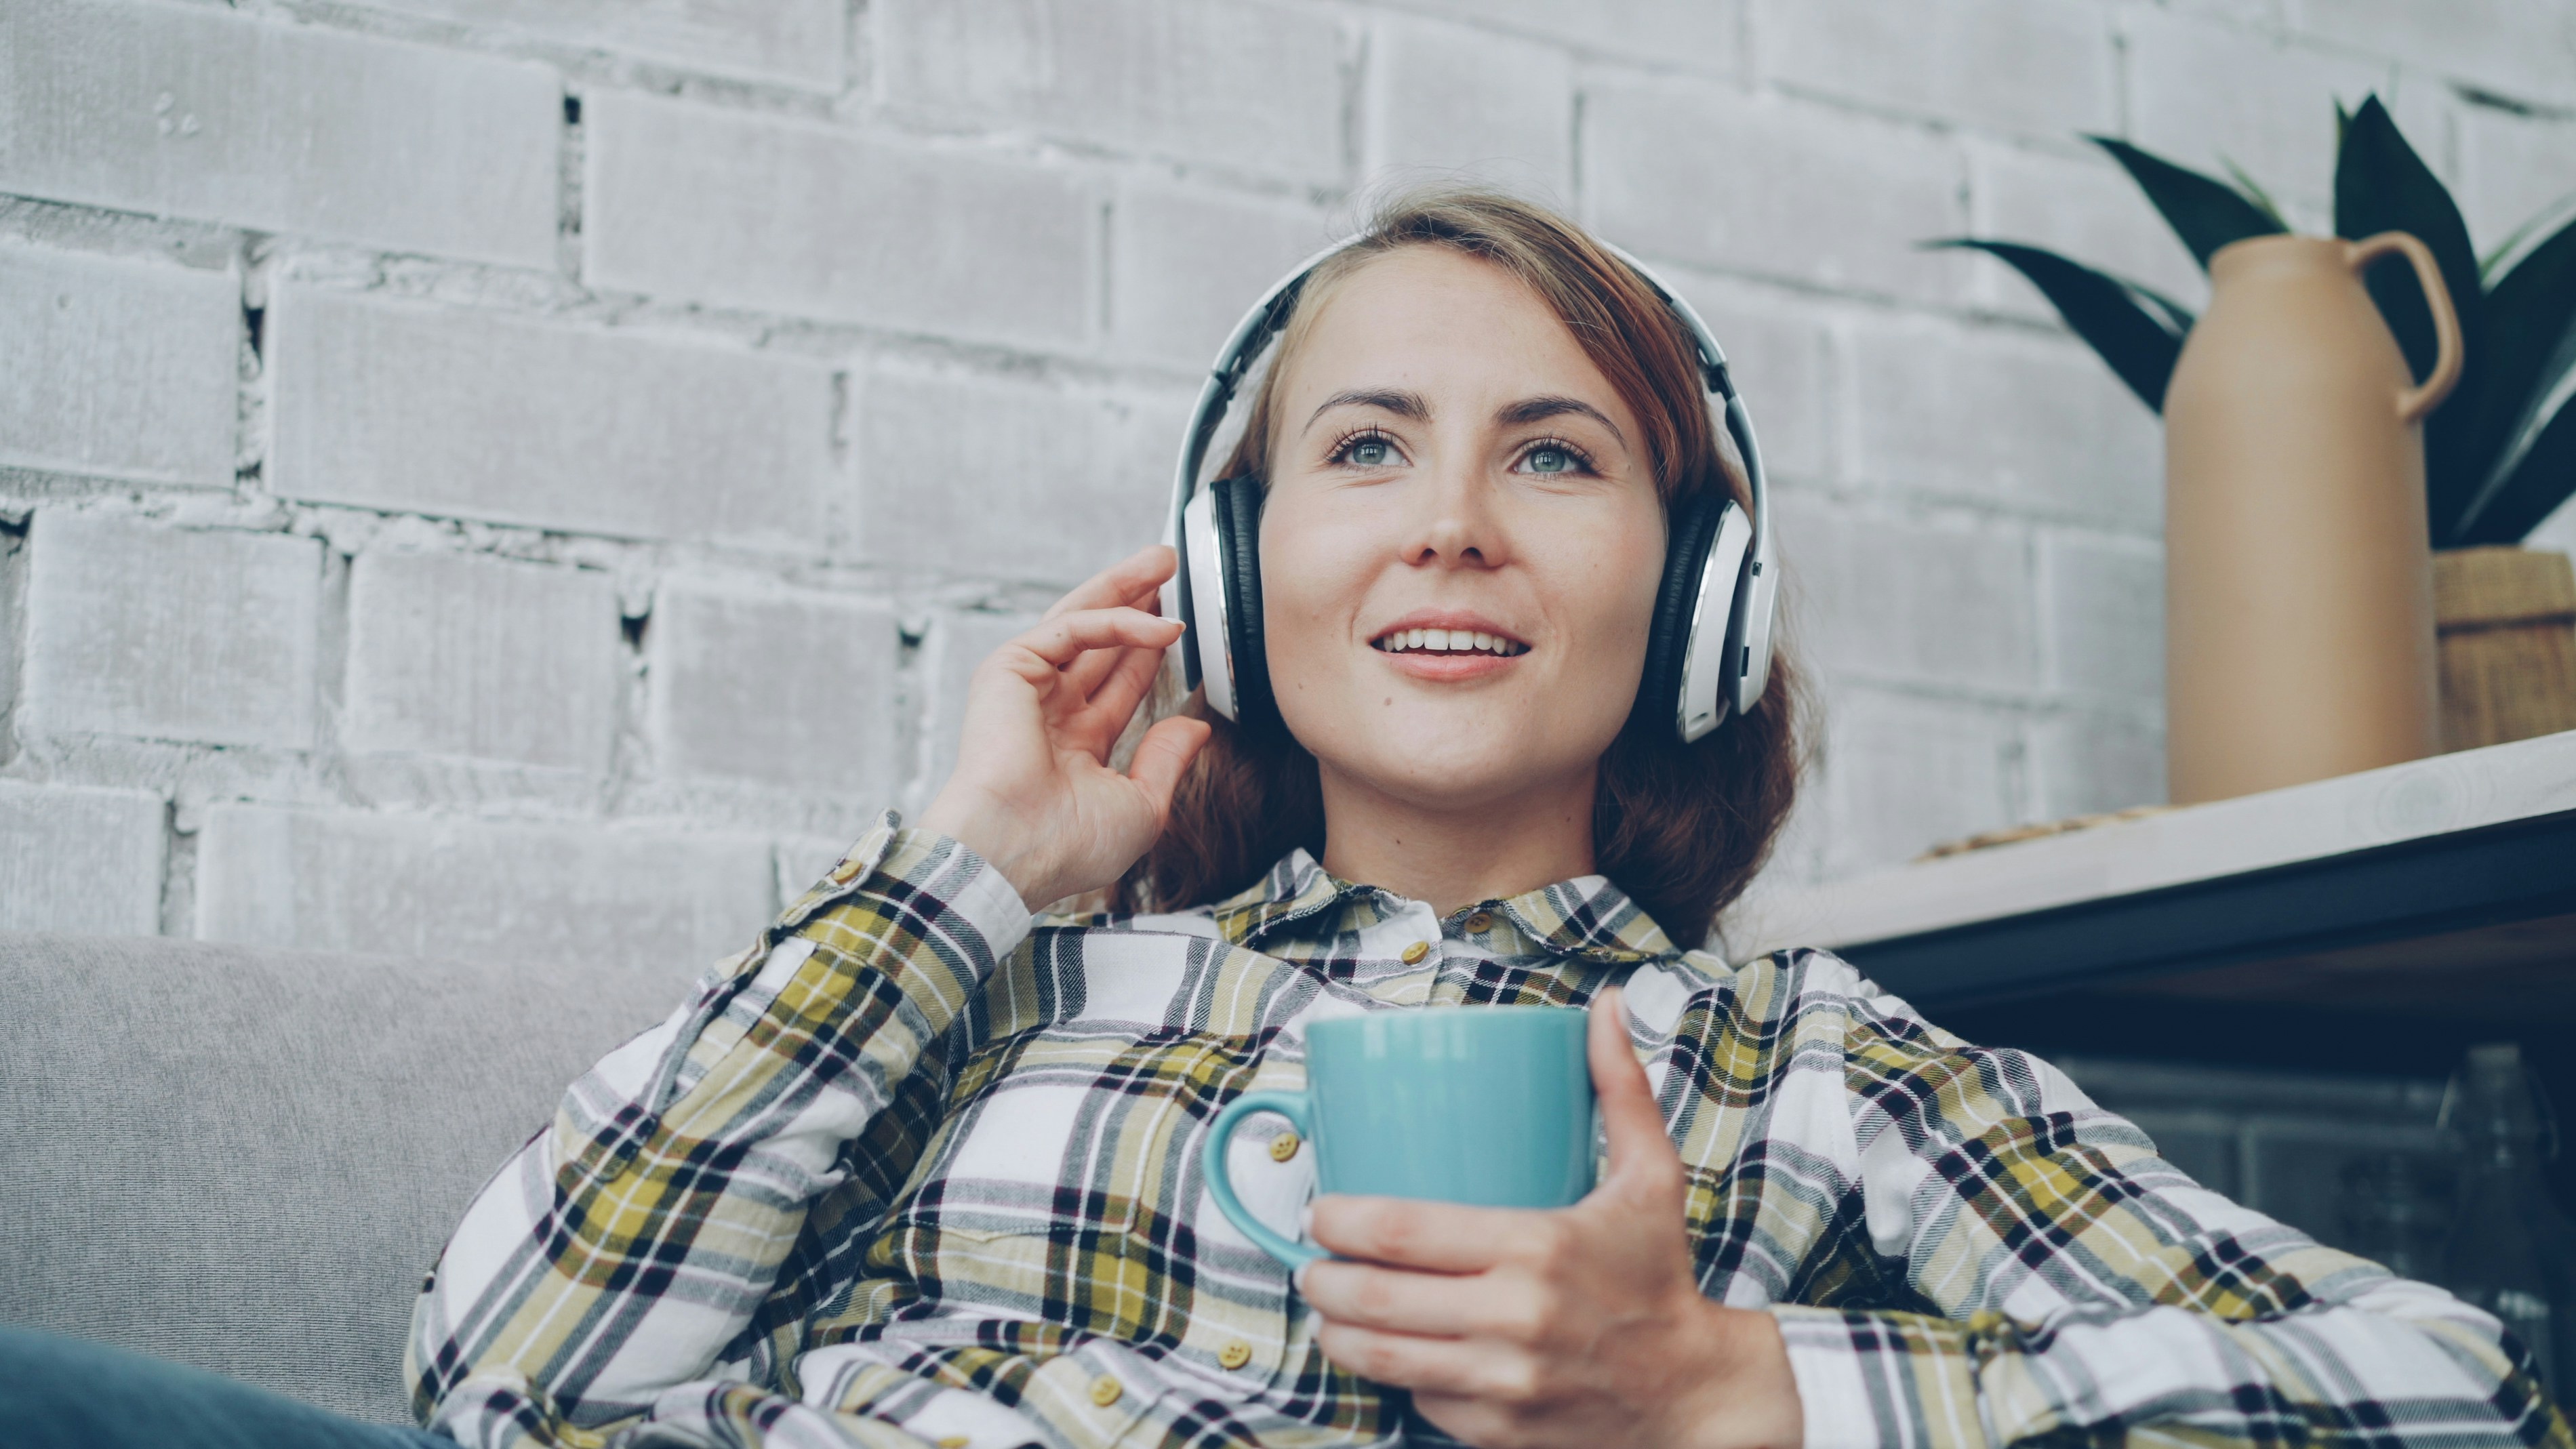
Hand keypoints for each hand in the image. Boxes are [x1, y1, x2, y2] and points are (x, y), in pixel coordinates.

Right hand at [918, 545, 1212, 909]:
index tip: (1179, 626)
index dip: (1147, 651)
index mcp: (1072, 746)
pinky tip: (1160, 626)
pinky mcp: (1010, 668)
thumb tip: (1196, 729)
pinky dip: (1117, 621)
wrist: (1016, 850)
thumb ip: (1166, 761)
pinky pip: (1073, 629)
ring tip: (1163, 560)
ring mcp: (1027, 687)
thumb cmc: (1068, 844)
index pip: (1117, 684)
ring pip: (1082, 620)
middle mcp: (1049, 711)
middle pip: (1099, 641)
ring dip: (1123, 587)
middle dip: (1134, 602)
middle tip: (1170, 569)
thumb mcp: (1140, 806)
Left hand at [1301, 988, 1802, 1448]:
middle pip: (1376, 1297)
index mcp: (1538, 1247)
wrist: (1694, 1395)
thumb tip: (1602, 1005)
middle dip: (1321, 1277)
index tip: (1319, 1209)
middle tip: (1309, 1258)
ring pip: (1382, 1358)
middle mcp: (1516, 1319)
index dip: (1339, 1221)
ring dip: (1335, 1331)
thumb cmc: (1659, 1276)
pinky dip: (1394, 1376)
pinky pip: (1420, 1400)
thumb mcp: (1650, 1178)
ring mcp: (1504, 1383)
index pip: (1403, 1232)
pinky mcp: (1498, 1431)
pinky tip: (1386, 1351)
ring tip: (1326, 1305)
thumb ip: (1620, 1088)